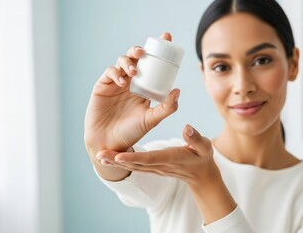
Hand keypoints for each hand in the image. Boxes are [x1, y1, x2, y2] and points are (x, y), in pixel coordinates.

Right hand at [84, 33, 179, 154]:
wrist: (110, 144)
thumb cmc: (132, 132)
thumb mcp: (152, 120)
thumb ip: (166, 107)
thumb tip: (178, 90)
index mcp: (145, 86)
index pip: (154, 64)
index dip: (159, 49)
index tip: (167, 38)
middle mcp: (132, 82)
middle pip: (135, 59)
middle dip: (139, 51)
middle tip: (143, 53)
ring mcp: (116, 83)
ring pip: (122, 62)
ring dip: (127, 62)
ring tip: (134, 73)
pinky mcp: (102, 86)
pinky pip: (109, 73)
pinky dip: (115, 73)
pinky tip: (122, 82)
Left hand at [95, 124, 217, 184]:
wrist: (201, 174)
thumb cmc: (202, 157)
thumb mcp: (204, 147)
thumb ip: (195, 138)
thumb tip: (186, 127)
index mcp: (170, 158)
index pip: (149, 158)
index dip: (133, 157)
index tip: (118, 155)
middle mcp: (159, 165)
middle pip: (135, 164)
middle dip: (116, 161)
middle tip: (99, 155)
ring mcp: (155, 168)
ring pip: (132, 166)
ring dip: (114, 162)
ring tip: (98, 156)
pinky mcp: (152, 167)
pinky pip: (134, 165)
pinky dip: (121, 163)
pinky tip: (109, 158)